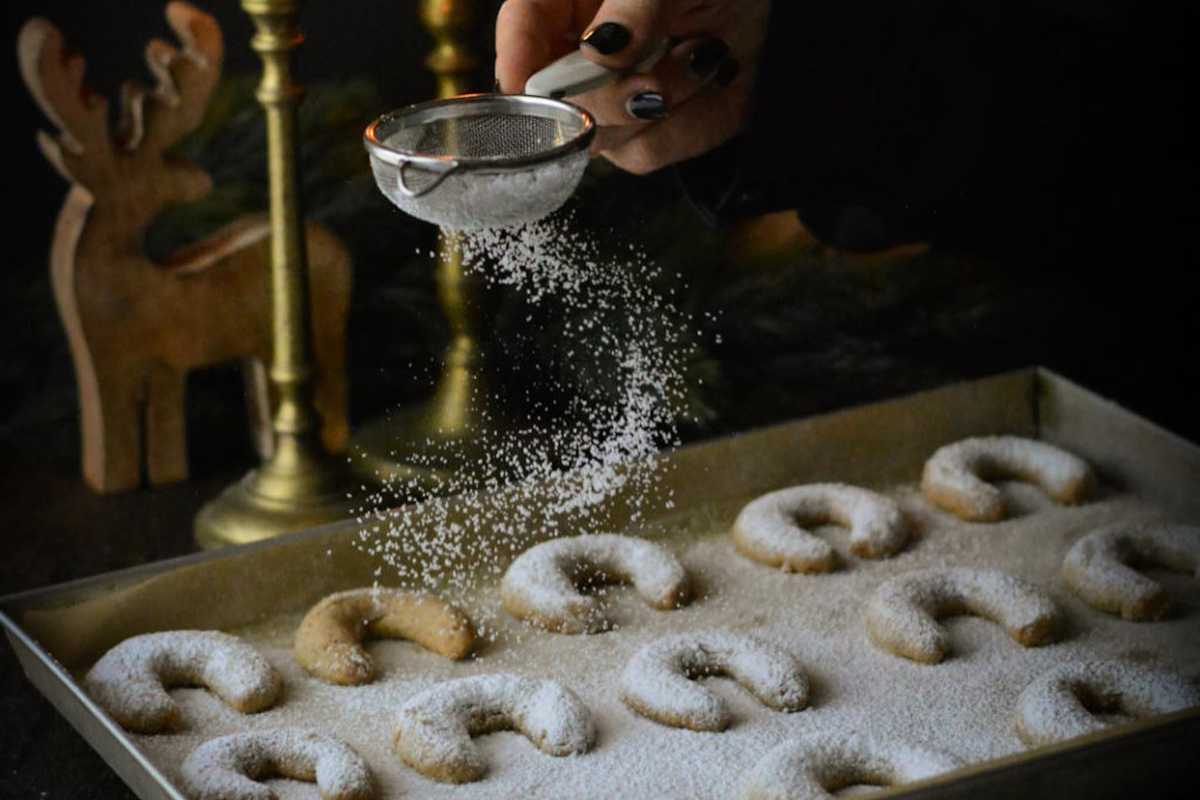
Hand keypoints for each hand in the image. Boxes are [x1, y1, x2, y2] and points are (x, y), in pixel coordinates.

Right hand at [495, 0, 769, 173]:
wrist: (770, 12)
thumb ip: (632, 6)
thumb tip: (598, 50)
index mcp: (569, 2)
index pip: (520, 26)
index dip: (516, 56)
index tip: (526, 83)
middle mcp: (578, 56)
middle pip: (552, 100)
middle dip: (604, 96)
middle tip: (649, 82)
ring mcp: (607, 103)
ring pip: (598, 135)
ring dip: (662, 97)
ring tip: (703, 52)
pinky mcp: (644, 138)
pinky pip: (645, 153)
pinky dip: (689, 121)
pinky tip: (710, 81)